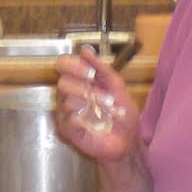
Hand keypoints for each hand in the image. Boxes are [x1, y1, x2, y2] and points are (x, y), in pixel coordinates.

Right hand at [53, 47, 139, 161]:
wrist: (128, 141)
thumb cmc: (122, 114)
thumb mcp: (118, 87)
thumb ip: (102, 69)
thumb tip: (86, 50)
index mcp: (79, 80)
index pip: (62, 64)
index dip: (72, 65)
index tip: (90, 72)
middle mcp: (69, 94)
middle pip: (63, 83)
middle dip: (86, 87)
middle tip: (105, 96)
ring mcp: (66, 113)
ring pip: (67, 101)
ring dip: (92, 104)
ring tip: (110, 110)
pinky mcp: (67, 130)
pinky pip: (68, 119)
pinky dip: (84, 119)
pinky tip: (96, 122)